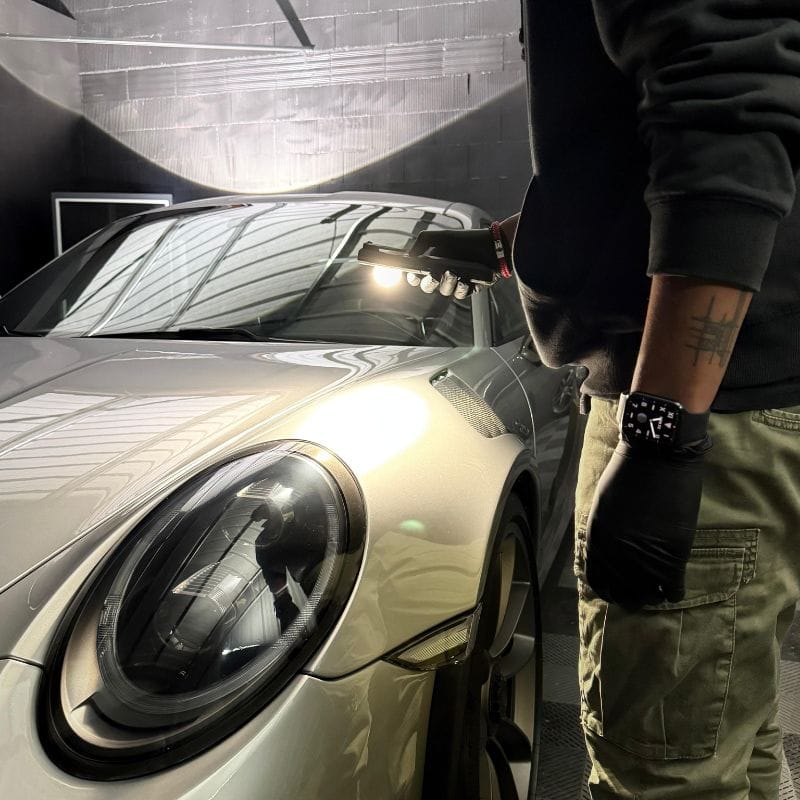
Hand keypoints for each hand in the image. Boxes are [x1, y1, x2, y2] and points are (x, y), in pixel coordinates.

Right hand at [407, 228, 507, 297]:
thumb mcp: (441, 236)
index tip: (414, 274)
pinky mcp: (469, 289)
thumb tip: (409, 256)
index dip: (413, 277)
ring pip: (444, 291)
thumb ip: (422, 241)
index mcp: (434, 263)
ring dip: (446, 283)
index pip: (417, 275)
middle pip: (428, 286)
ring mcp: (456, 283)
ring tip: (452, 272)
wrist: (492, 245)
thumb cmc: (467, 240)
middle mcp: (443, 274)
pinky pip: (460, 294)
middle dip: (429, 281)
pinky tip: (464, 280)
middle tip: (434, 273)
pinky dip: (461, 288)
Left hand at [584, 438, 709, 608]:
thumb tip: (605, 554)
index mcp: (597, 540)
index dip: (607, 589)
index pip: (597, 581)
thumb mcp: (602, 504)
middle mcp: (618, 554)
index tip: (615, 589)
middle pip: (622, 594)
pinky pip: (672, 590)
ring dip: (651, 597)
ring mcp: (646, 556)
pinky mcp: (674, 554)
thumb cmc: (627, 473)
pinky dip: (672, 592)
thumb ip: (601, 532)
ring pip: (648, 596)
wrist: (658, 455)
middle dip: (629, 597)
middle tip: (638, 594)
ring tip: (656, 590)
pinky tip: (672, 586)